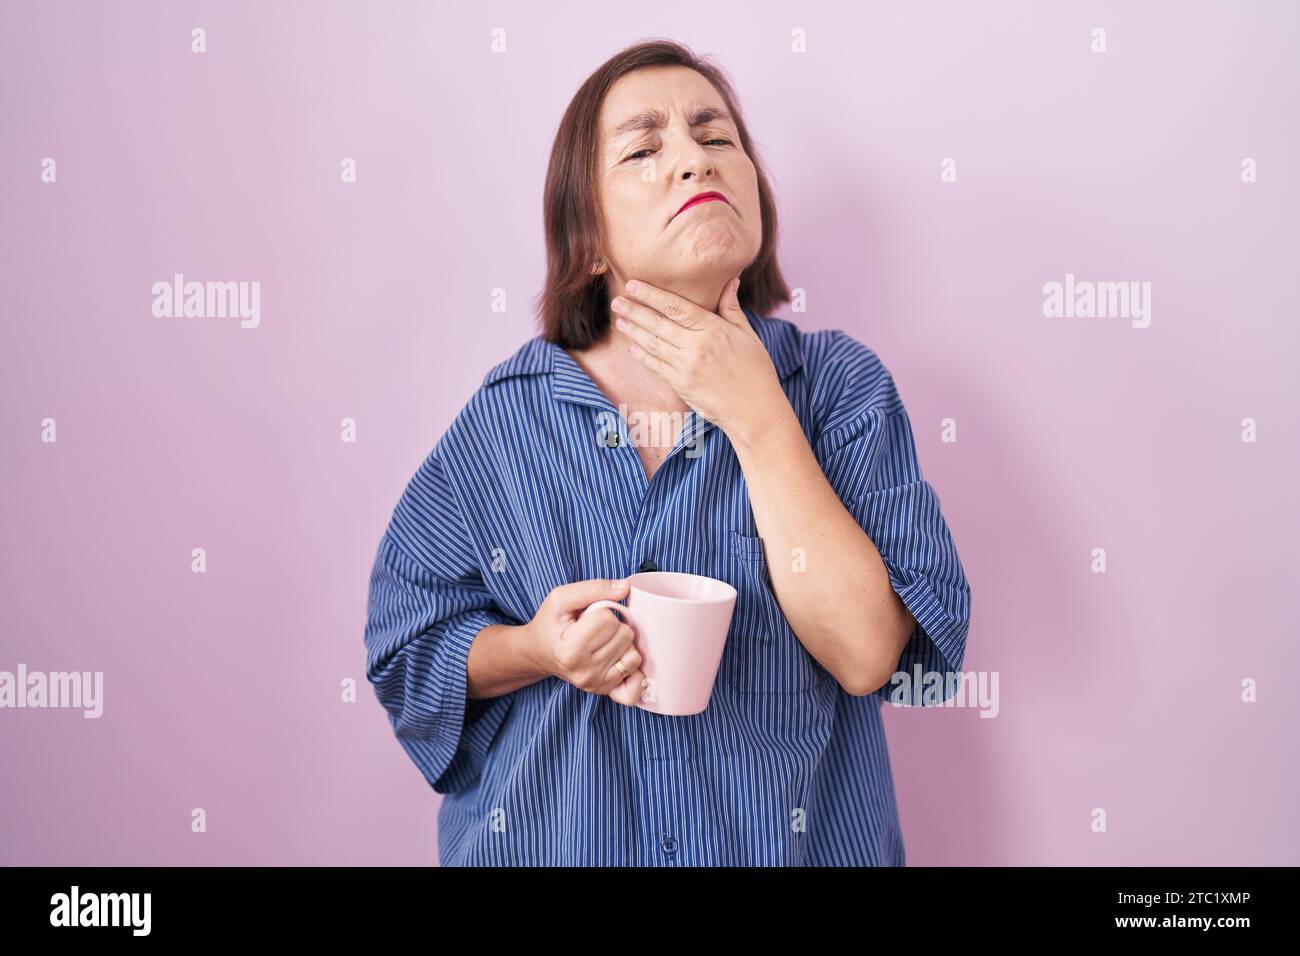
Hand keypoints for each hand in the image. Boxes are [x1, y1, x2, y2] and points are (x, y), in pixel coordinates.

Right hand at [525, 577, 647, 706]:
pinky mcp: (605, 691)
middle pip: (625, 635)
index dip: (601, 611)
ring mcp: (595, 685)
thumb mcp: (561, 598)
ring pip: (634, 654)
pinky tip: (619, 660)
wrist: (539, 652)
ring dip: (622, 644)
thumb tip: (625, 587)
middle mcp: (583, 673)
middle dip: (613, 626)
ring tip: (602, 642)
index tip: (586, 617)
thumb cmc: (550, 624)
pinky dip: (633, 670)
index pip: (608, 619)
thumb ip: (593, 588)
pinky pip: (636, 684)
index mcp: (569, 651)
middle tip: (595, 629)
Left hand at [612, 275, 786, 440]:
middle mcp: (696, 347)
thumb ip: (732, 308)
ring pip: (653, 344)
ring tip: (619, 319)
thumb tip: (730, 281)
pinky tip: (632, 347)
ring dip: (634, 331)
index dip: (652, 295)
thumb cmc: (756, 370)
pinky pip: (656, 366)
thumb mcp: (748, 334)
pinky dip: (643, 356)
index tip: (633, 286)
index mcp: (713, 329)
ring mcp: (685, 367)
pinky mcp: (681, 385)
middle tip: (616, 301)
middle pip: (658, 324)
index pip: (676, 307)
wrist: (754, 409)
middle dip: (635, 311)